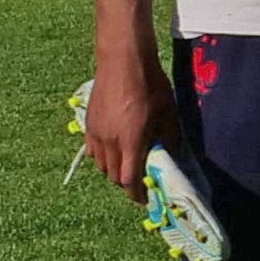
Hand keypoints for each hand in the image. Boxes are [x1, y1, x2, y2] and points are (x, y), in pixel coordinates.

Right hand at [81, 48, 169, 196]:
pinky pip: (93, 151)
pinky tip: (114, 151)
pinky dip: (103, 158)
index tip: (144, 199)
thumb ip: (169, 138)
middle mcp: (109, 142)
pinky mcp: (88, 125)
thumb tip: (171, 156)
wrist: (123, 62)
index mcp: (131, 142)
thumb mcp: (168, 113)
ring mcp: (95, 133)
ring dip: (114, 171)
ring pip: (101, 165)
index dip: (136, 193)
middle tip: (140, 182)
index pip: (129, 180)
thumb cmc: (151, 85)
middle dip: (127, 183)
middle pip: (114, 176)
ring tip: (128, 167)